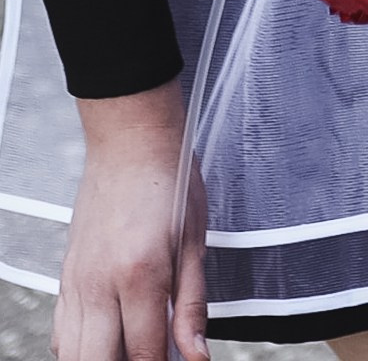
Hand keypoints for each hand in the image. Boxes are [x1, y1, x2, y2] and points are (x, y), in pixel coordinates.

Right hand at [57, 81, 206, 360]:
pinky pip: (61, 332)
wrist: (130, 139)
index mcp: (140, 274)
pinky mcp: (66, 276)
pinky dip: (79, 349)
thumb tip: (196, 353)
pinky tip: (104, 342)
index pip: (145, 353)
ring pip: (72, 353)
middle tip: (151, 356)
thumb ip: (192, 304)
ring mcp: (78, 282)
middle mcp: (100, 284)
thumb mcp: (194, 241)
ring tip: (128, 351)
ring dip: (101, 360)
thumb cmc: (169, 178)